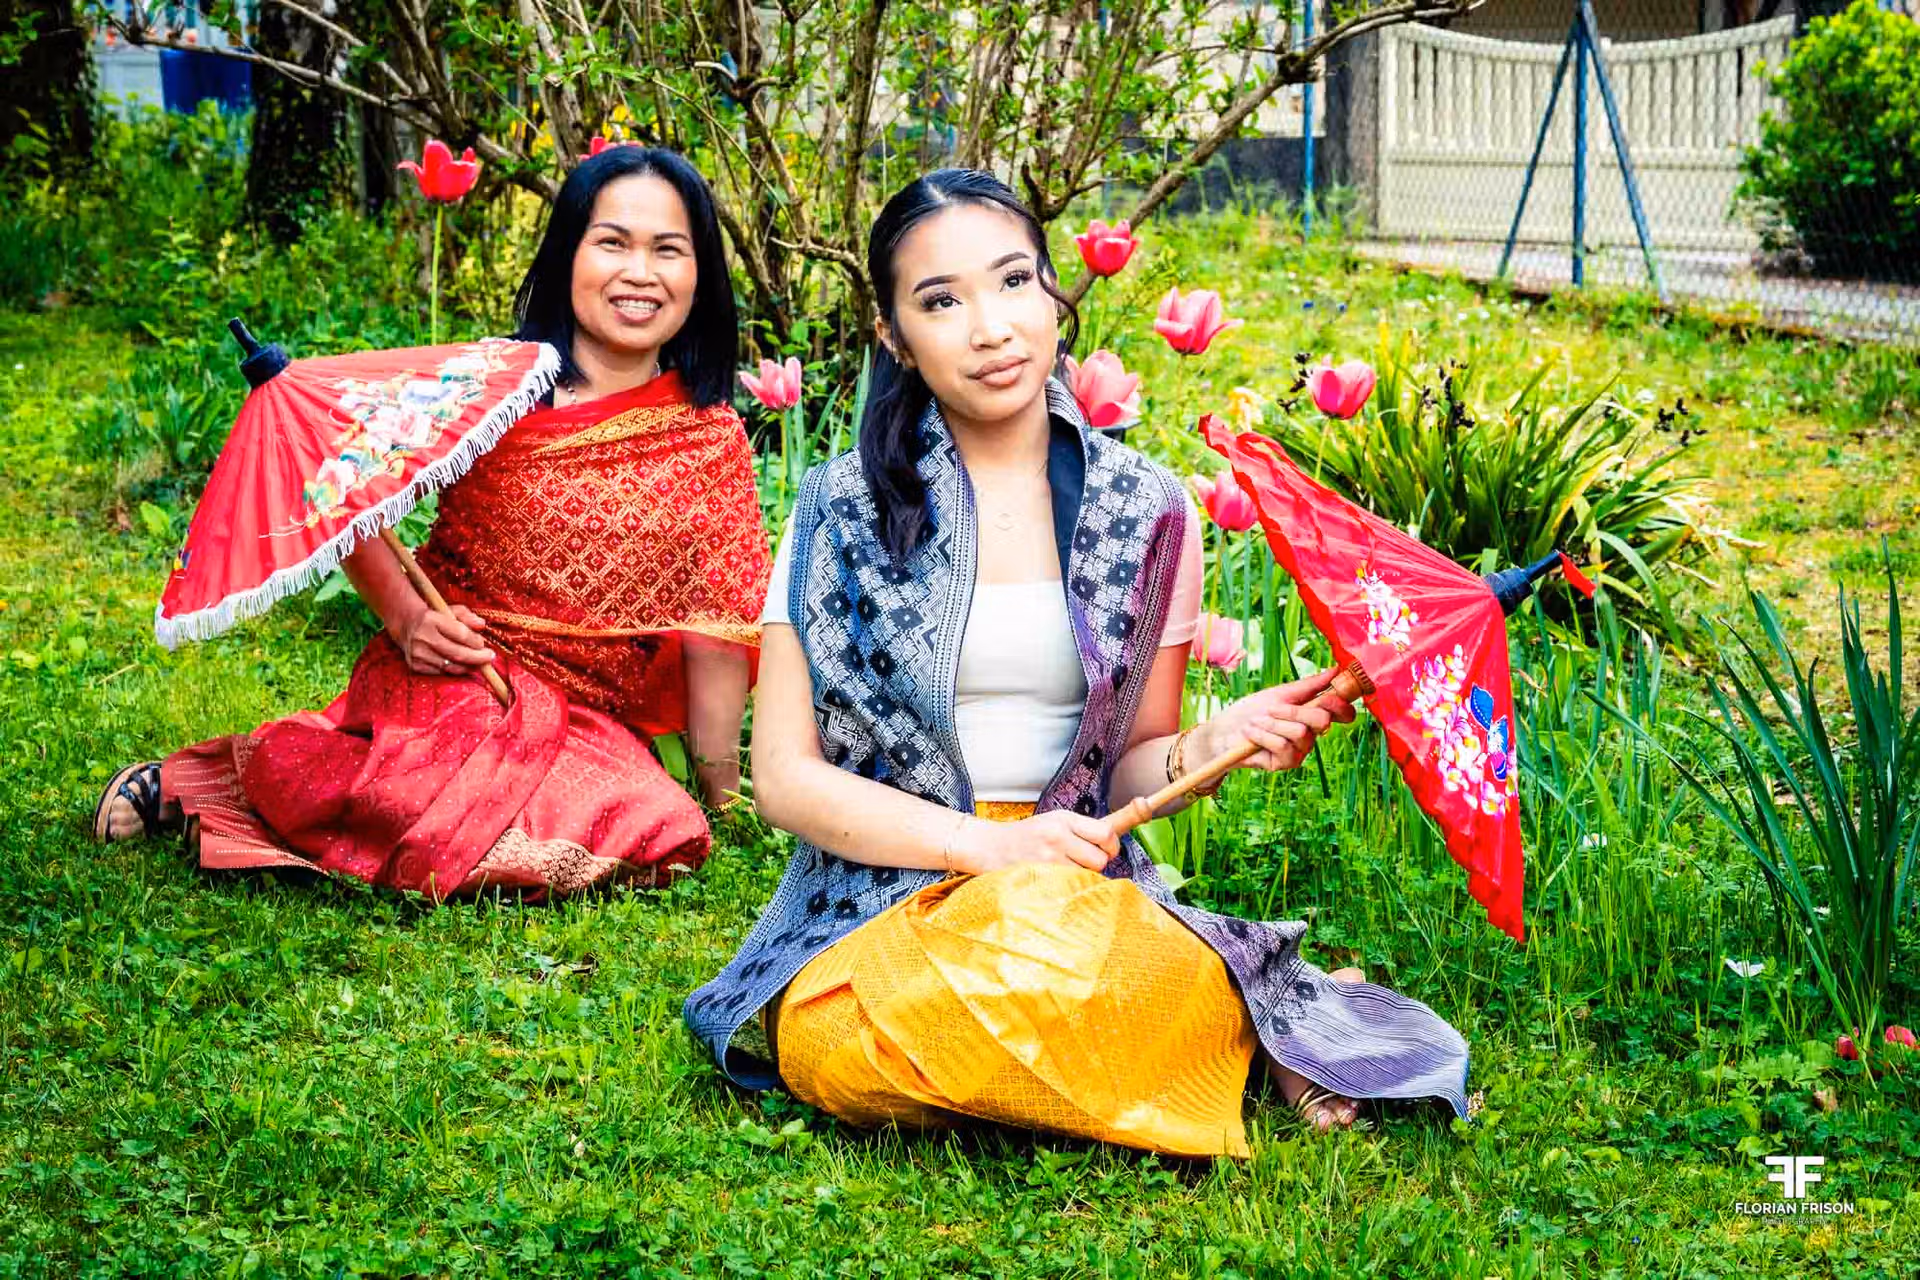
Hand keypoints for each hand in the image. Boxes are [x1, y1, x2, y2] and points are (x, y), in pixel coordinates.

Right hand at [397, 604, 495, 676]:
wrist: (406, 624)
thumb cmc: (434, 617)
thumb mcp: (450, 610)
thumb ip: (467, 616)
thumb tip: (481, 625)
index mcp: (431, 620)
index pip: (460, 634)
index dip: (475, 642)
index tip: (484, 645)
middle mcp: (423, 637)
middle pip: (457, 653)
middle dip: (477, 658)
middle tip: (489, 658)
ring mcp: (417, 653)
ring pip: (450, 666)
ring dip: (468, 666)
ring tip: (479, 664)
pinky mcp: (415, 665)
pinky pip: (441, 672)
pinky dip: (454, 670)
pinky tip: (463, 666)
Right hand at [953, 809, 1117, 874]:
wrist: (990, 846)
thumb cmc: (1027, 835)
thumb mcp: (1054, 821)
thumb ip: (1083, 829)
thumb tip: (1117, 836)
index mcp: (1064, 819)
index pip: (1105, 834)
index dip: (1112, 846)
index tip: (1108, 851)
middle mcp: (1057, 836)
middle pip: (1100, 860)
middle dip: (1096, 864)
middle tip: (1083, 863)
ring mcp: (1048, 859)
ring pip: (1086, 877)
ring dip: (1081, 877)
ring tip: (1066, 870)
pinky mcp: (1040, 878)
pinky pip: (1069, 888)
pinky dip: (1068, 888)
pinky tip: (1057, 880)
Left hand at [1194, 666, 1357, 772]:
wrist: (1223, 732)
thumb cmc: (1251, 711)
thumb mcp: (1279, 693)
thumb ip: (1309, 685)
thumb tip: (1335, 669)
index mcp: (1313, 715)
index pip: (1341, 714)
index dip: (1340, 705)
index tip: (1329, 695)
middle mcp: (1311, 735)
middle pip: (1322, 720)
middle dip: (1293, 710)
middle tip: (1271, 709)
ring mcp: (1300, 751)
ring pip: (1299, 732)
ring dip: (1272, 723)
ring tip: (1256, 723)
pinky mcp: (1285, 764)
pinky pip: (1282, 745)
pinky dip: (1263, 736)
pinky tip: (1251, 736)